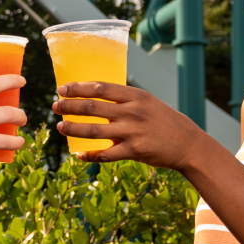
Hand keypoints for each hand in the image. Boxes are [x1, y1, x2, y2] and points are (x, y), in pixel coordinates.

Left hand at [52, 81, 205, 169]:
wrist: (188, 144)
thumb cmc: (165, 121)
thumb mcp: (147, 102)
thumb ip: (125, 100)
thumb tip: (97, 97)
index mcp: (135, 96)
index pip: (100, 88)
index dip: (78, 88)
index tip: (62, 89)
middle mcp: (132, 112)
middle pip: (92, 107)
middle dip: (70, 106)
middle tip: (55, 106)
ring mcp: (132, 132)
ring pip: (94, 130)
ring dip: (73, 129)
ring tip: (61, 127)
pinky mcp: (134, 151)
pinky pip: (106, 154)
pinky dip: (90, 155)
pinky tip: (80, 155)